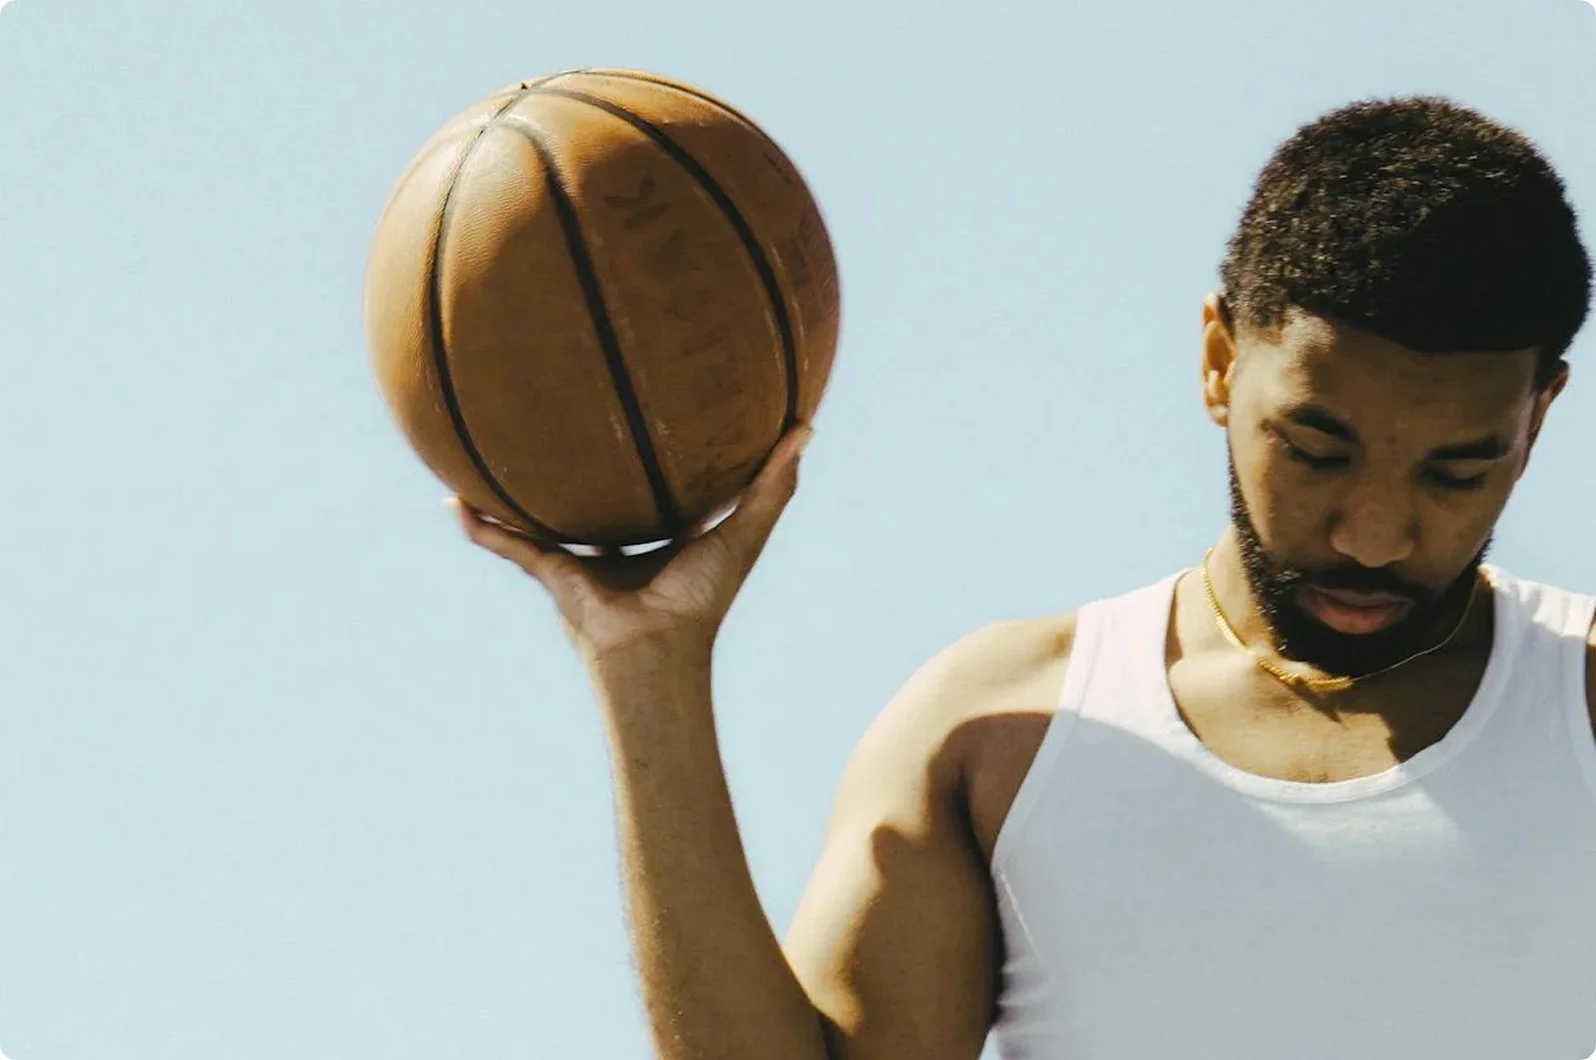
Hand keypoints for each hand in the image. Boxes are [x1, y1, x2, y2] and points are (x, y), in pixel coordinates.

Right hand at [453, 424, 814, 667]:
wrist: (660, 647)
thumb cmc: (704, 598)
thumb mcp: (745, 531)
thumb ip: (774, 484)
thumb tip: (807, 428)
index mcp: (657, 537)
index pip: (650, 489)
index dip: (647, 457)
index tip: (644, 416)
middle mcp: (614, 546)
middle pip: (588, 499)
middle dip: (573, 470)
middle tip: (558, 416)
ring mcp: (577, 560)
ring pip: (538, 519)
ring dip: (513, 495)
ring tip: (487, 453)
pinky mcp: (549, 571)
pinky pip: (505, 544)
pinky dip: (479, 528)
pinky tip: (453, 501)